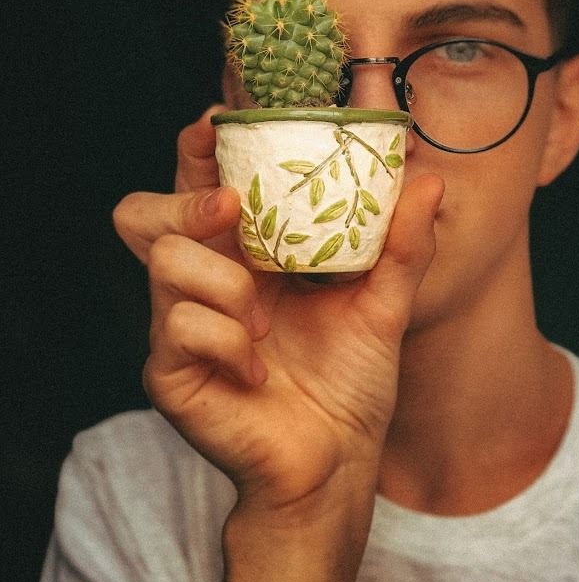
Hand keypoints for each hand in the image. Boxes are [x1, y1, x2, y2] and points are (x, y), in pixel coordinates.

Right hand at [114, 107, 443, 516]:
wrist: (333, 463)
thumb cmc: (348, 382)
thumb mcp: (384, 306)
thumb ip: (402, 245)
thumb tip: (427, 178)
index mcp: (245, 256)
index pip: (202, 184)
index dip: (200, 147)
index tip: (221, 118)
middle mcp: (203, 282)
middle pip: (146, 211)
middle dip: (184, 196)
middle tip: (232, 208)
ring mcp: (178, 326)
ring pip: (163, 261)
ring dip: (221, 281)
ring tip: (263, 320)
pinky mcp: (170, 371)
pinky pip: (176, 327)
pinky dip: (225, 341)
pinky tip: (256, 368)